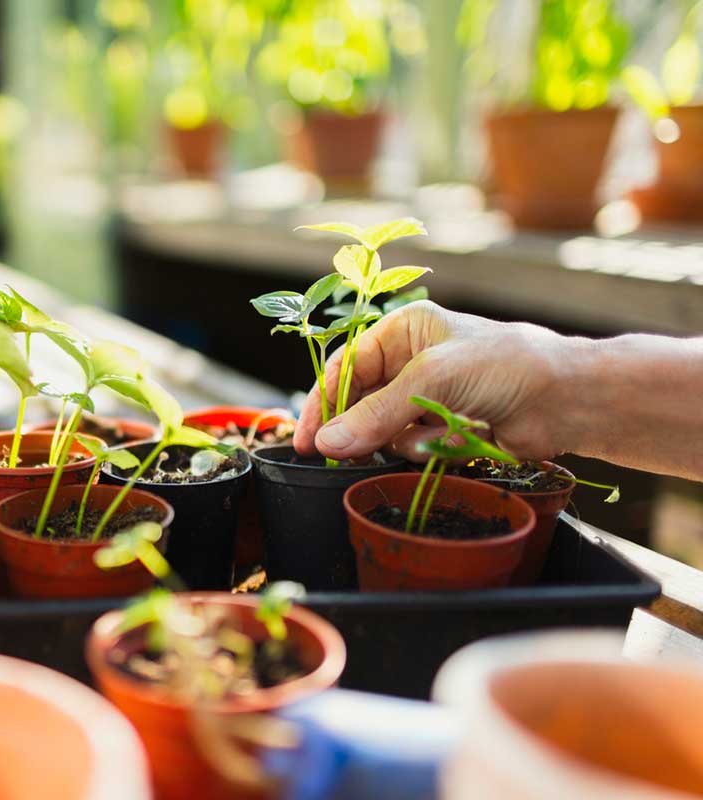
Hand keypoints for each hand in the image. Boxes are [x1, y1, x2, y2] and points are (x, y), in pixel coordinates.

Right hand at [294, 301, 575, 461]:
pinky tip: (449, 443)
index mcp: (404, 331)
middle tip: (336, 456)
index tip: (308, 440)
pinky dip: (422, 450)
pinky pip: (408, 446)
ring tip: (430, 436)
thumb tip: (330, 443)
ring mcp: (426, 397)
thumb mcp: (434, 378)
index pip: (345, 366)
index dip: (322, 402)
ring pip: (381, 429)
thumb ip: (378, 412)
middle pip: (358, 401)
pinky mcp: (443, 428)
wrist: (568, 400)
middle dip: (356, 427)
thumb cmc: (507, 366)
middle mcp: (410, 360)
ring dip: (398, 439)